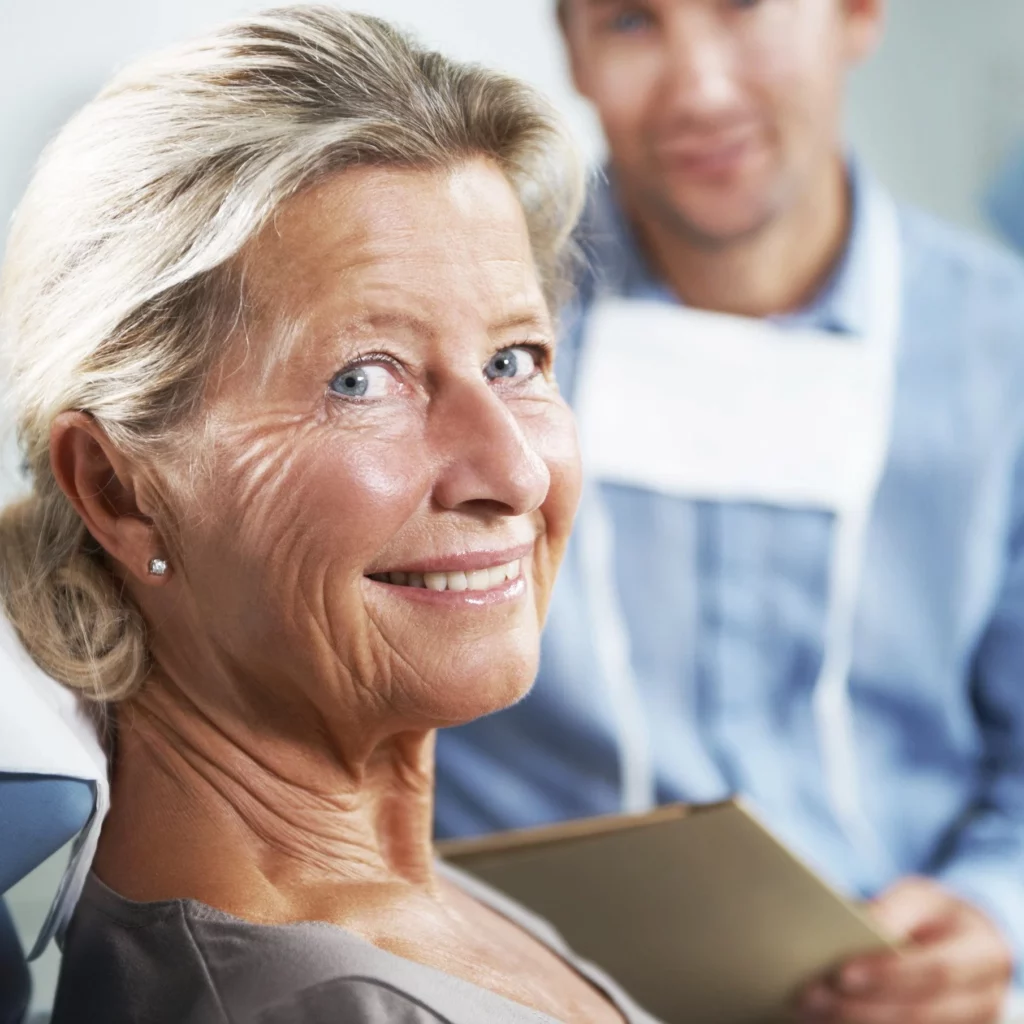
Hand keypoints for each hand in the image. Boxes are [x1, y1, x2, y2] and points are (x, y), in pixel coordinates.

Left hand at [796, 877, 1013, 1022]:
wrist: (966, 942)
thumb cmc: (934, 915)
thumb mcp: (920, 898)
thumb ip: (892, 910)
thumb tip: (856, 923)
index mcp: (983, 954)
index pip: (936, 970)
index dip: (888, 974)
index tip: (842, 973)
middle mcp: (986, 999)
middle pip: (921, 1015)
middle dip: (861, 1009)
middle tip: (810, 997)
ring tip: (810, 1012)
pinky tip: (830, 1022)